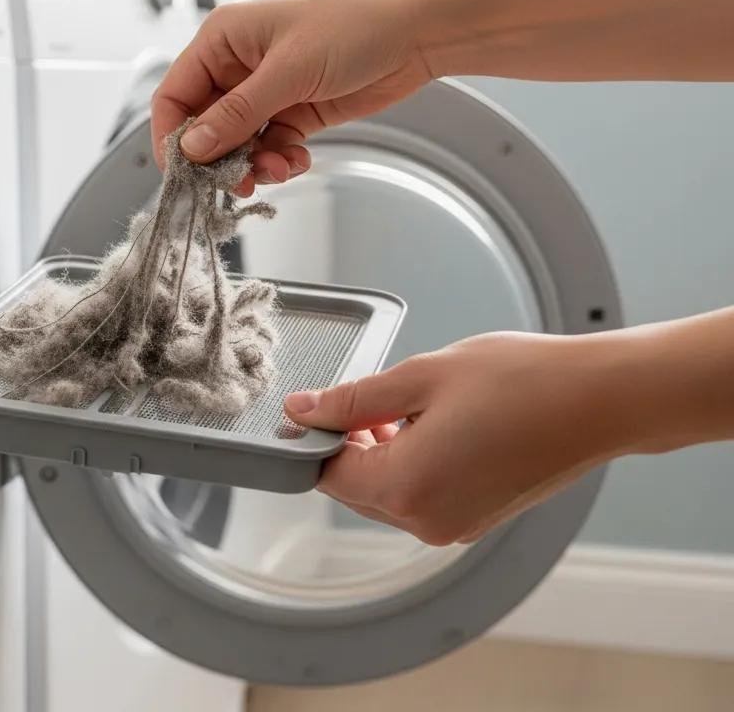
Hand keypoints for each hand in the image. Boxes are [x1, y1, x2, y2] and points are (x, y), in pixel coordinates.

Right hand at [151, 0, 434, 194]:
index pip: (174, 94)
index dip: (174, 135)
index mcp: (222, 40)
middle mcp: (239, 66)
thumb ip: (237, 114)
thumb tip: (194, 147)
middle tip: (239, 182)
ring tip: (279, 170)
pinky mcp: (298, 110)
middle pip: (206, 125)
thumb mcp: (288, 70)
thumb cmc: (353, 23)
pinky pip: (272, 146)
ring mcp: (269, 90)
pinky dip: (280, 160)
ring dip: (254, 163)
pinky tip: (298, 160)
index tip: (185, 172)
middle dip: (220, 158)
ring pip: (239, 142)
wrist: (417, 27)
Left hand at [283, 331, 634, 545]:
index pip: (329, 474)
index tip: (325, 399)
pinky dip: (413, 462)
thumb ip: (354, 399)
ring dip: (382, 450)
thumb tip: (303, 411)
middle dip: (352, 442)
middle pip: (356, 488)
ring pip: (388, 491)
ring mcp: (455, 526)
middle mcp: (428, 522)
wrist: (599, 400)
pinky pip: (421, 495)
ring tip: (410, 402)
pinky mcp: (476, 518)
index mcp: (408, 488)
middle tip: (374, 393)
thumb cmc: (518, 380)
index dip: (319, 435)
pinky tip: (433, 422)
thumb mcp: (421, 376)